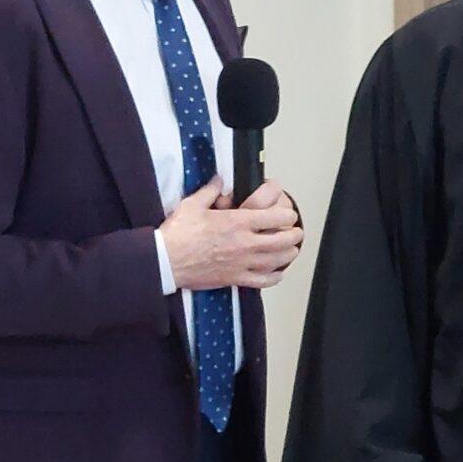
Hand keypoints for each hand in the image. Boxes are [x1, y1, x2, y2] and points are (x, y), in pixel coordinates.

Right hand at [161, 179, 303, 291]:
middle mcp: (244, 243)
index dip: (288, 215)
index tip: (288, 214)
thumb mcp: (193, 204)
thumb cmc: (178, 233)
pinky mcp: (235, 279)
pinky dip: (274, 277)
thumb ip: (210, 190)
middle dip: (294, 235)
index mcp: (237, 222)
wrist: (166, 260)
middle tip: (296, 232)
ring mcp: (241, 263)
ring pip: (277, 261)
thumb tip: (218, 179)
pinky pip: (262, 281)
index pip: (275, 217)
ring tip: (291, 250)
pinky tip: (277, 273)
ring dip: (288, 255)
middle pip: (283, 241)